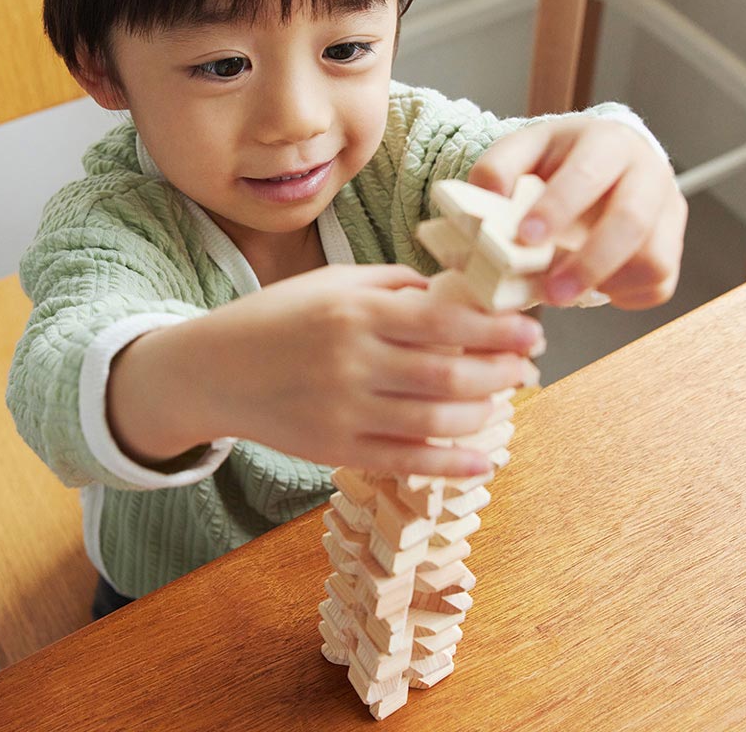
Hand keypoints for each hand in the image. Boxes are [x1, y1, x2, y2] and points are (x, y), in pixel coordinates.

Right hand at [109, 265, 542, 475]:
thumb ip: (393, 284)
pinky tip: (482, 460)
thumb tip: (453, 295)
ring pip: (434, 423)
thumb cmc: (277, 317)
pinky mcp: (336, 449)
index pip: (445, 323)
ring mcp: (344, 411)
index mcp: (356, 312)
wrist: (213, 369)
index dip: (497, 330)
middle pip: (449, 376)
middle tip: (526, 367)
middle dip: (501, 373)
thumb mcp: (332, 281)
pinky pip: (405, 462)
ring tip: (501, 401)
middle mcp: (353, 361)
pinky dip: (450, 465)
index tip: (532, 332)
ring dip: (483, 415)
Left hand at [468, 116, 686, 309]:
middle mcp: (649, 174)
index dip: (558, 207)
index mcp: (609, 142)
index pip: (588, 174)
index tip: (526, 237)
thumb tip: (488, 198)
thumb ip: (498, 168)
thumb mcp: (524, 149)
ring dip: (605, 283)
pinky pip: (658, 284)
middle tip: (550, 293)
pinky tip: (592, 287)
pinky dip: (622, 295)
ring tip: (565, 290)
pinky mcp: (673, 246)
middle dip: (588, 263)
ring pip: (653, 259)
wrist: (605, 164)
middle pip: (631, 221)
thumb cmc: (561, 160)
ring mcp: (668, 212)